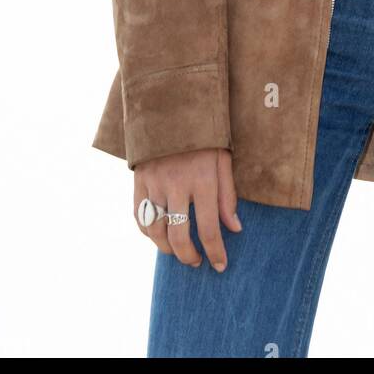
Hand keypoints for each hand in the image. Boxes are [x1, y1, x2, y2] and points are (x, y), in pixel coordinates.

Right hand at [133, 148, 241, 271]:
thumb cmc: (204, 136)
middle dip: (189, 257)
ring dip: (167, 249)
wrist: (172, 108)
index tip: (220, 265)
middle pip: (179, 236)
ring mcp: (154, 184)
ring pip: (156, 231)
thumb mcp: (224, 159)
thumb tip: (234, 228)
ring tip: (178, 252)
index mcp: (203, 179)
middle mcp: (177, 184)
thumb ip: (228, 195)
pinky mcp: (139, 181)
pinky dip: (149, 233)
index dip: (215, 252)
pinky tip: (160, 236)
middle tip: (196, 262)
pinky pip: (140, 217)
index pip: (209, 228)